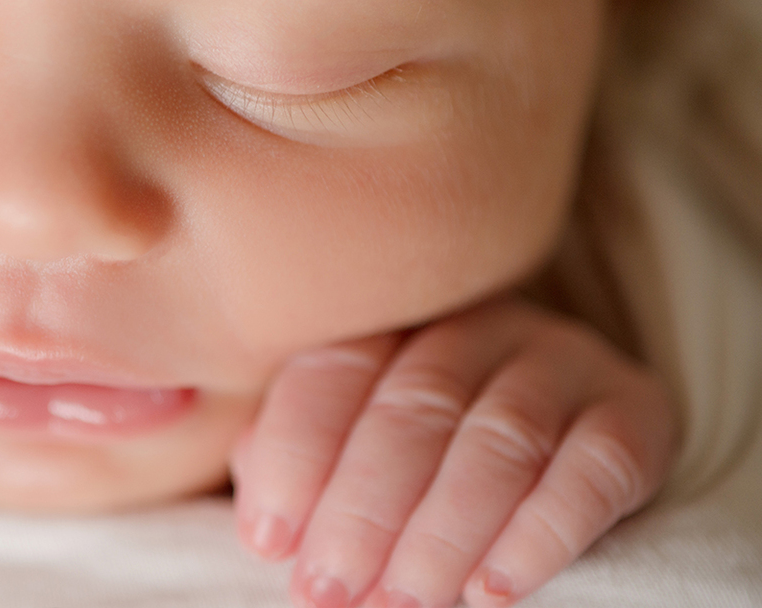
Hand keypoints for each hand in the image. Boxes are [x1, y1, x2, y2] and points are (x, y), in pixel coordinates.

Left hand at [230, 298, 676, 607]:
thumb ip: (300, 468)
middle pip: (413, 405)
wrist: (559, 452)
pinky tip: (492, 591)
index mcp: (395, 320)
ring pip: (498, 438)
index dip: (297, 456)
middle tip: (330, 589)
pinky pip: (594, 468)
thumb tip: (267, 527)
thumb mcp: (353, 450)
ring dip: (443, 531)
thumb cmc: (425, 458)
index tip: (269, 542)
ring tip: (404, 601)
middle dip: (364, 507)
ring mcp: (560, 358)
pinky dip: (540, 533)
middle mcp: (477, 324)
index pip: (334, 370)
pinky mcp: (633, 410)